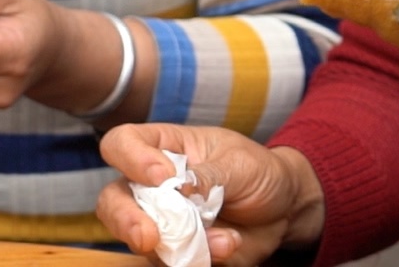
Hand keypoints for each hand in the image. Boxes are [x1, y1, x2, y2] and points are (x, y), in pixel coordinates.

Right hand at [96, 124, 323, 264]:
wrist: (286, 209)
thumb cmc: (259, 171)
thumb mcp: (240, 164)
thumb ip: (208, 175)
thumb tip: (176, 188)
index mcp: (165, 148)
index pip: (123, 144)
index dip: (131, 159)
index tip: (161, 176)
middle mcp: (152, 186)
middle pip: (112, 200)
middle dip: (125, 220)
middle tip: (147, 237)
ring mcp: (162, 221)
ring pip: (138, 239)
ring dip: (177, 245)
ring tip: (223, 239)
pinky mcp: (177, 250)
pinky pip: (171, 261)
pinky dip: (199, 258)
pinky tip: (229, 245)